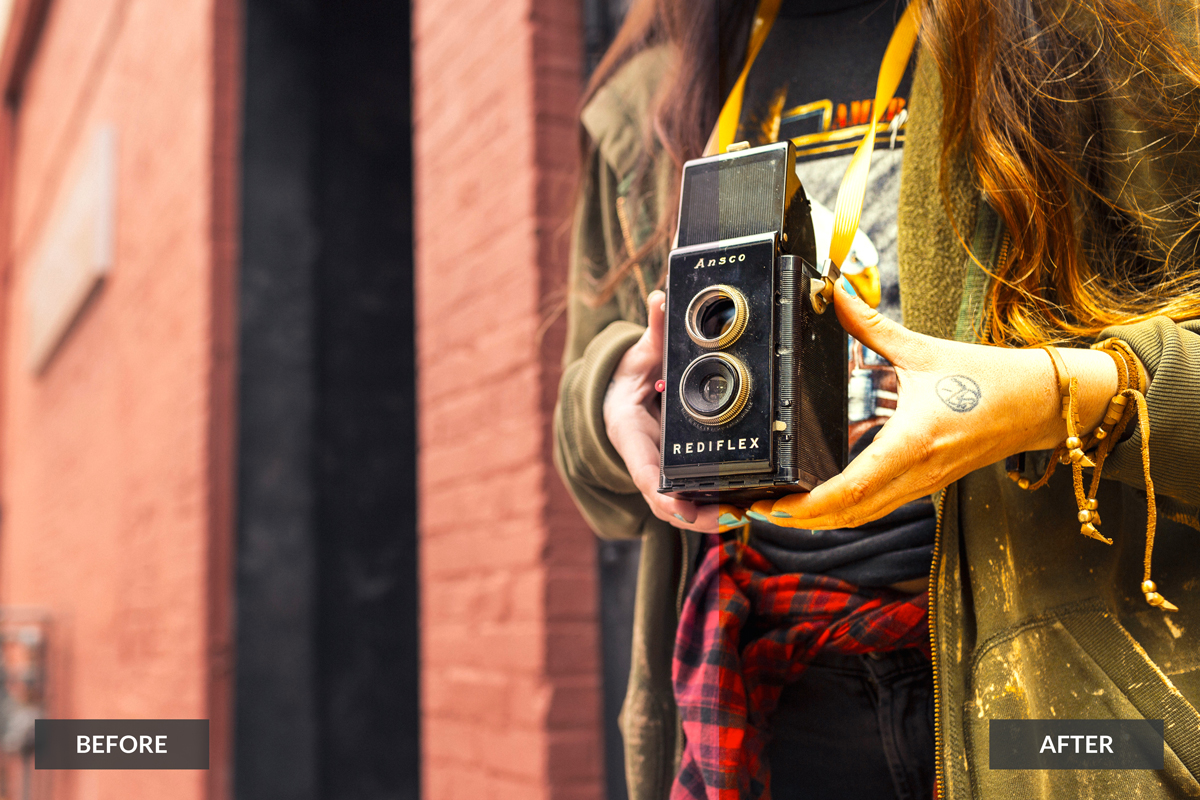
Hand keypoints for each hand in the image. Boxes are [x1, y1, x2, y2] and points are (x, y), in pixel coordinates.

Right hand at [603, 291, 746, 533]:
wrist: (618, 397)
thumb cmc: (628, 380)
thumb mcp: (638, 355)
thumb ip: (653, 332)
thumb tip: (660, 299)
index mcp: (629, 433)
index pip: (644, 470)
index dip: (663, 494)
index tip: (682, 509)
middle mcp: (644, 459)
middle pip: (668, 501)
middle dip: (699, 515)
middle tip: (733, 515)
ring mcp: (661, 471)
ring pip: (684, 507)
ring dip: (713, 516)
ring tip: (747, 514)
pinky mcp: (678, 473)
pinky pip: (696, 496)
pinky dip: (717, 505)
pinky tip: (746, 505)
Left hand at [751, 282, 1118, 529]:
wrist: (1043, 404)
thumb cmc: (991, 379)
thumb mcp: (925, 349)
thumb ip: (872, 325)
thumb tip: (835, 294)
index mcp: (913, 442)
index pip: (851, 488)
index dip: (807, 505)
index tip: (774, 505)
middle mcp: (917, 472)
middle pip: (850, 514)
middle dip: (801, 519)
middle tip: (760, 508)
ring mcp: (923, 484)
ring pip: (864, 516)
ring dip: (822, 519)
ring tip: (782, 508)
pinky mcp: (928, 484)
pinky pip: (880, 506)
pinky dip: (847, 509)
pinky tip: (823, 498)